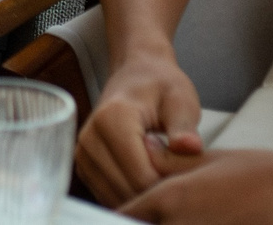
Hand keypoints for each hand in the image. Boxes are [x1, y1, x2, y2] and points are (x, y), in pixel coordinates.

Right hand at [80, 50, 208, 204]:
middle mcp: (90, 138)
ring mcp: (83, 154)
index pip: (142, 176)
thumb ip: (184, 126)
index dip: (170, 184)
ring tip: (163, 174)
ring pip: (117, 198)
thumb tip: (189, 147)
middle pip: (128, 191)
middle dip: (157, 192)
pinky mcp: (84, 166)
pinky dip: (131, 195)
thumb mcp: (180, 99)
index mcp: (112, 119)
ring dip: (144, 196)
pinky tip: (148, 178)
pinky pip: (109, 196)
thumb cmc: (160, 86)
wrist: (136, 75)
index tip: (188, 173)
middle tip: (179, 175)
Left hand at [118, 151, 272, 222]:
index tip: (124, 215)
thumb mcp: (211, 160)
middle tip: (148, 214)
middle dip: (139, 223)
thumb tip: (142, 150)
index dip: (121, 217)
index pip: (123, 215)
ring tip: (190, 215)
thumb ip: (169, 161)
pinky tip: (208, 222)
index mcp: (169, 199)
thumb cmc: (263, 175)